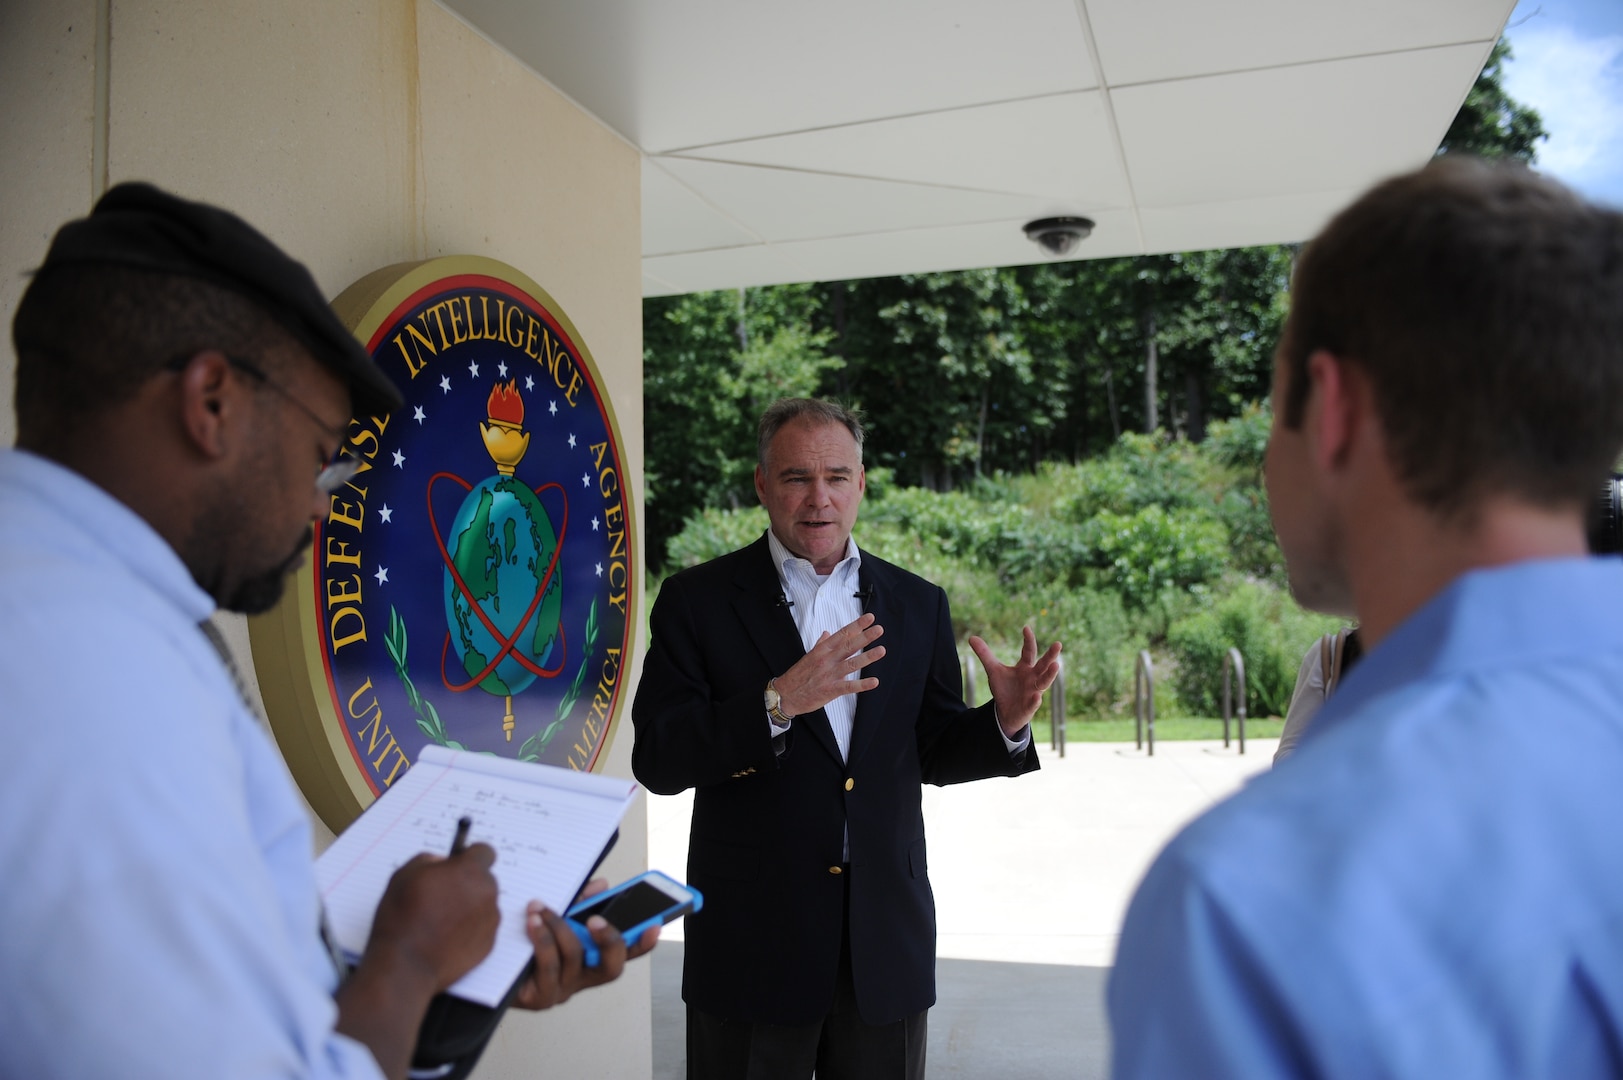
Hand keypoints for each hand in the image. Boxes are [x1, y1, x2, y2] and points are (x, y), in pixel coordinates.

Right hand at [367, 845, 500, 991]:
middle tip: (442, 896)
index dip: (469, 856)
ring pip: (484, 904)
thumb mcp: (405, 874)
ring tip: (441, 921)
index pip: (485, 852)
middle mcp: (487, 893)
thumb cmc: (401, 918)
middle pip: (484, 880)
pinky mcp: (489, 944)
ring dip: (469, 907)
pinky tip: (446, 937)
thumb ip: (430, 859)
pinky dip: (469, 929)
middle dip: (467, 883)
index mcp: (470, 871)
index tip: (458, 864)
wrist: (405, 965)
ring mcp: (490, 920)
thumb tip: (442, 863)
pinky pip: (482, 928)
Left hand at [512, 878, 658, 1010]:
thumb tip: (601, 885)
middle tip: (596, 919)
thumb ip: (578, 903)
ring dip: (559, 927)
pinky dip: (542, 938)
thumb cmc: (521, 944)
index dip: (643, 943)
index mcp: (590, 960)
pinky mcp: (540, 997)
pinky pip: (549, 966)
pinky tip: (531, 922)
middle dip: (609, 940)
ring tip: (540, 907)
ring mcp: (562, 991)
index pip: (625, 954)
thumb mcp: (554, 917)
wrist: (484, 970)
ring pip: (575, 957)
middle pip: (611, 968)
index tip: (654, 925)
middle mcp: (581, 979)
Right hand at [773, 612, 885, 716]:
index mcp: (822, 650)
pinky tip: (874, 681)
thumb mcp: (808, 655)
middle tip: (879, 629)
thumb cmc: (798, 675)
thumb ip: (820, 644)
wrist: (786, 695)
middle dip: (865, 637)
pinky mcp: (830, 690)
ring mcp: (829, 675)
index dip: (857, 626)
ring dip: (867, 657)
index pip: (842, 634)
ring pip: (851, 664)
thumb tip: (828, 633)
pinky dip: (862, 685)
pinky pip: (849, 687)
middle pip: (848, 646)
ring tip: (881, 650)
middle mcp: (827, 660)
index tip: (869, 618)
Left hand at [969, 626, 1062, 736]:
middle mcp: (1033, 677)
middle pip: (1043, 664)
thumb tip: (971, 637)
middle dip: (1051, 655)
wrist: (1005, 712)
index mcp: (1025, 667)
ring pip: (1044, 682)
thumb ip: (985, 655)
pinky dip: (1035, 700)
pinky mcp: (1030, 707)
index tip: (1026, 628)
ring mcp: (1033, 692)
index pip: (1029, 651)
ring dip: (1050, 675)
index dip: (1028, 640)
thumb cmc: (1004, 688)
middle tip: (1058, 644)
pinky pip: (1034, 703)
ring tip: (1056, 665)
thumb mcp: (993, 670)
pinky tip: (1036, 696)